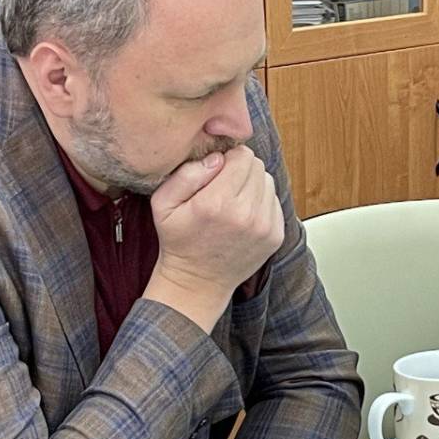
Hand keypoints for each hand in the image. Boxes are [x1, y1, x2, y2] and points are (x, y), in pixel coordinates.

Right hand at [151, 146, 283, 296]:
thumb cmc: (179, 241)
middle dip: (241, 169)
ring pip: (268, 181)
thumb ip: (186, 174)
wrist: (197, 282)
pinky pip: (274, 202)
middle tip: (224, 186)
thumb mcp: (163, 204)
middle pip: (257, 166)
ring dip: (253, 185)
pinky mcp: (276, 236)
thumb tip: (217, 158)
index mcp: (217, 202)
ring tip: (233, 201)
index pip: (242, 156)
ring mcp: (264, 226)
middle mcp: (245, 214)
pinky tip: (243, 215)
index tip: (218, 170)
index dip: (229, 158)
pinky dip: (261, 202)